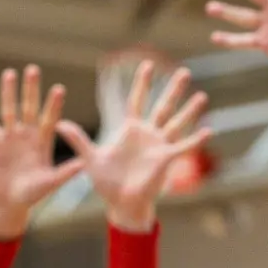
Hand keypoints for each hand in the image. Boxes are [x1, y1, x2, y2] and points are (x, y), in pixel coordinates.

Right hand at [0, 65, 86, 240]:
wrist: (10, 201)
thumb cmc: (32, 194)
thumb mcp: (50, 183)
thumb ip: (66, 173)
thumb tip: (84, 164)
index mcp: (43, 141)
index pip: (50, 118)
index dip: (53, 104)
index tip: (58, 89)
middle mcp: (28, 133)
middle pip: (30, 107)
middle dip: (31, 89)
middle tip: (33, 70)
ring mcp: (11, 136)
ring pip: (9, 109)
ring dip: (9, 92)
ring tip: (9, 73)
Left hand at [73, 62, 211, 232]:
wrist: (120, 203)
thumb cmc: (107, 182)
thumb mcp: (90, 158)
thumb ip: (78, 140)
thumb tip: (58, 123)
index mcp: (130, 130)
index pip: (136, 100)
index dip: (142, 83)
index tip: (148, 64)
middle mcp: (148, 134)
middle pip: (162, 106)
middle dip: (172, 90)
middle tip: (184, 71)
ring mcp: (159, 146)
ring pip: (176, 123)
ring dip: (189, 110)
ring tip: (202, 96)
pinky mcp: (165, 160)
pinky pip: (182, 148)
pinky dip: (194, 140)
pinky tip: (209, 130)